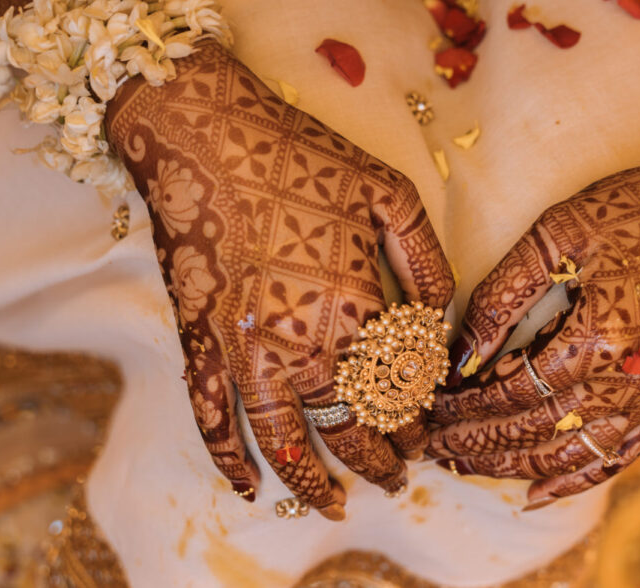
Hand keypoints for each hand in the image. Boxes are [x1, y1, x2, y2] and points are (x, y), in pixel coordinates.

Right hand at [107, 42, 453, 518]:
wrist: (205, 133)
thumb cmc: (300, 155)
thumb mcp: (387, 191)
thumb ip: (424, 259)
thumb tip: (439, 317)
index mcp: (354, 303)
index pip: (397, 387)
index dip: (417, 417)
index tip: (428, 432)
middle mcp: (301, 339)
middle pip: (351, 422)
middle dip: (381, 458)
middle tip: (399, 476)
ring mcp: (244, 346)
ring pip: (286, 437)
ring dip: (314, 479)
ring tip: (337, 505)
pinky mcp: (200, 339)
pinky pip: (212, 416)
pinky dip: (231, 458)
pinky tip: (249, 486)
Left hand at [427, 115, 639, 506]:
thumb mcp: (567, 228)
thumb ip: (508, 289)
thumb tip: (463, 350)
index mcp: (600, 334)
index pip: (514, 389)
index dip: (467, 405)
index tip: (431, 406)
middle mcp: (632, 380)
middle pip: (538, 430)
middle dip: (478, 442)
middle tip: (434, 445)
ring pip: (572, 453)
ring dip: (514, 464)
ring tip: (467, 465)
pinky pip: (619, 455)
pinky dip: (574, 477)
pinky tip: (538, 491)